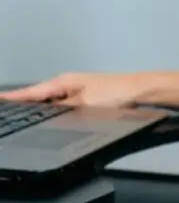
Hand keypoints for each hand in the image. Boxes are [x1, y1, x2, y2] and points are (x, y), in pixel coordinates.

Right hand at [0, 72, 144, 107]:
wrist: (141, 92)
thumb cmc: (117, 93)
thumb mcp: (83, 105)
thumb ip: (61, 110)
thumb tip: (45, 115)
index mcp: (63, 82)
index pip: (30, 92)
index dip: (12, 98)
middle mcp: (68, 85)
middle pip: (38, 97)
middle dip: (22, 104)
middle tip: (6, 110)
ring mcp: (77, 92)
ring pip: (51, 103)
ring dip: (39, 110)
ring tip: (21, 117)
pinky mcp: (86, 100)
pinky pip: (62, 107)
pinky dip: (54, 112)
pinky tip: (51, 120)